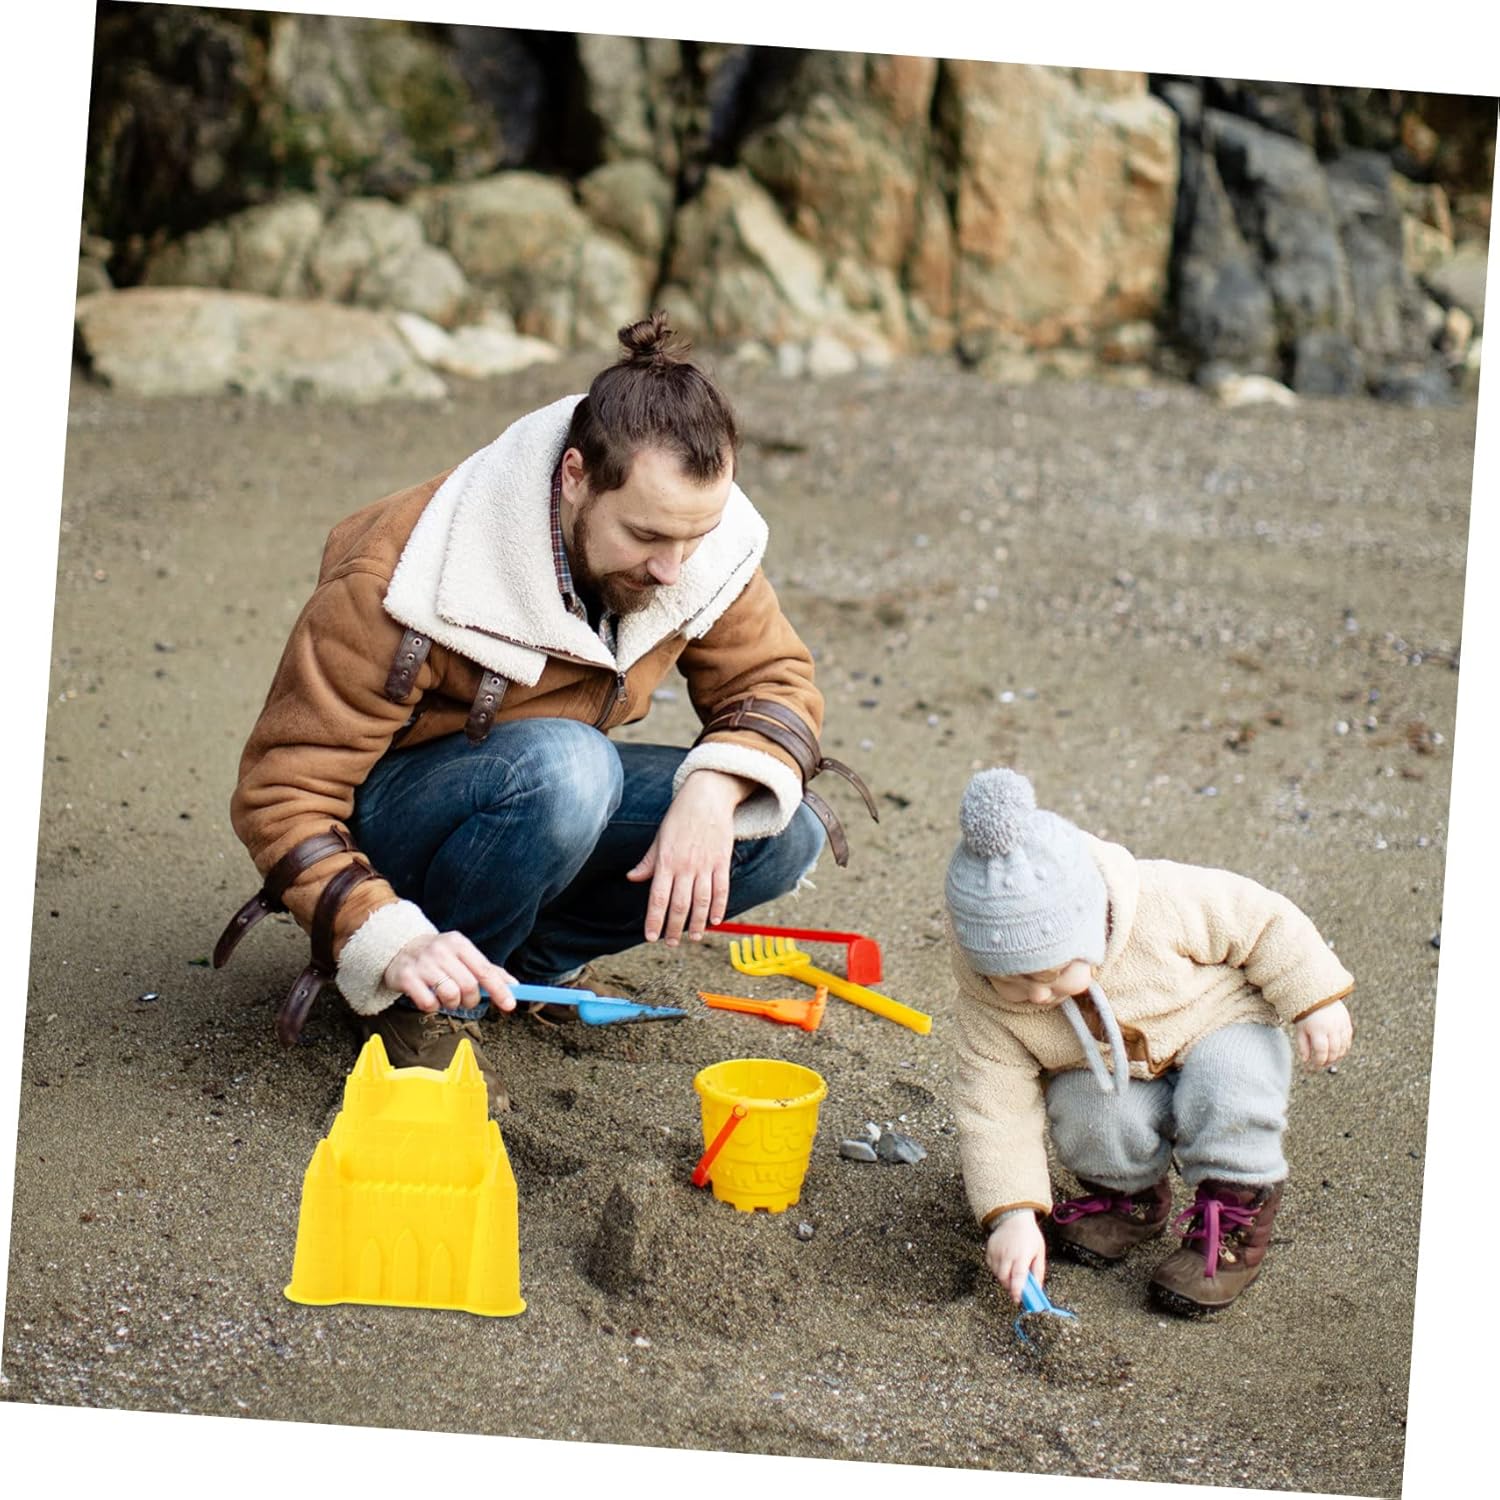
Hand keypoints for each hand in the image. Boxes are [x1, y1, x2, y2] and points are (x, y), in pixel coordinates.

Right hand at [381, 930, 515, 1013]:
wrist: (398, 948)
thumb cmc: (439, 956)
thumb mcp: (463, 956)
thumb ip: (488, 971)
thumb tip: (514, 986)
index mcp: (459, 943)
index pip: (484, 970)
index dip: (499, 989)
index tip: (510, 1005)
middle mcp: (441, 950)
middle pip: (469, 985)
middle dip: (471, 1000)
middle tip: (465, 1000)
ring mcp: (423, 964)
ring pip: (450, 995)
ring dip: (452, 1004)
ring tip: (446, 997)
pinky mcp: (407, 978)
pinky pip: (429, 1003)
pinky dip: (433, 1006)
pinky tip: (429, 997)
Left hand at [626, 769, 751, 945]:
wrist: (707, 796)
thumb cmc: (680, 816)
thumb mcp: (659, 837)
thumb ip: (648, 861)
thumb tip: (632, 878)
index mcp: (666, 861)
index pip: (657, 898)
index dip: (654, 920)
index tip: (651, 937)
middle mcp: (685, 866)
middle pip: (679, 905)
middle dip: (674, 928)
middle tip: (670, 943)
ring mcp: (705, 864)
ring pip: (701, 901)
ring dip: (697, 923)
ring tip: (693, 937)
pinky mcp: (722, 861)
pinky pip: (721, 889)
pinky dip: (719, 907)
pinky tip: (715, 920)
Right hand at [985, 1211, 1046, 1305]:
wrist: (1013, 1217)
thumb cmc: (1029, 1235)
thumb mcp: (1039, 1252)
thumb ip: (1038, 1272)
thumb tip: (1037, 1289)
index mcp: (1022, 1255)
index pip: (1018, 1277)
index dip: (1017, 1291)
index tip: (1017, 1300)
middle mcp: (1007, 1254)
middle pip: (1005, 1278)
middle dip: (1010, 1287)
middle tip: (1017, 1288)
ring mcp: (996, 1251)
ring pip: (997, 1274)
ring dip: (1005, 1279)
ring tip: (1012, 1271)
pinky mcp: (989, 1250)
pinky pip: (991, 1266)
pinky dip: (997, 1270)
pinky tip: (1005, 1263)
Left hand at [1295, 1000, 1352, 1069]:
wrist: (1317, 994)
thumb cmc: (1306, 1012)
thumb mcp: (1300, 1028)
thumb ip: (1303, 1045)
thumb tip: (1306, 1060)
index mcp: (1317, 1029)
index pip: (1322, 1051)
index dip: (1319, 1061)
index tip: (1315, 1065)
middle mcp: (1331, 1027)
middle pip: (1334, 1050)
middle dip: (1329, 1060)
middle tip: (1322, 1064)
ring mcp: (1341, 1025)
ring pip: (1343, 1047)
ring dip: (1337, 1056)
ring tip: (1329, 1058)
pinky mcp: (1347, 1022)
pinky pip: (1348, 1039)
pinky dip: (1344, 1048)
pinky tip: (1338, 1050)